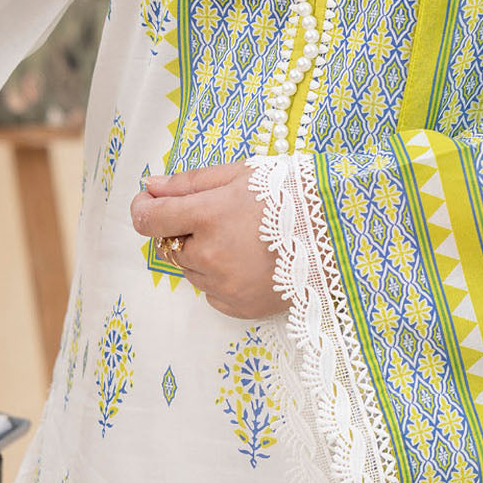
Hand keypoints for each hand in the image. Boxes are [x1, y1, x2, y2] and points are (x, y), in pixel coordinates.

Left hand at [129, 161, 284, 319]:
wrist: (338, 232)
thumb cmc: (292, 193)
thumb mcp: (241, 174)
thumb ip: (190, 182)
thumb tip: (150, 188)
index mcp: (209, 216)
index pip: (149, 219)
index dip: (144, 208)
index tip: (150, 202)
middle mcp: (210, 256)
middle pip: (170, 246)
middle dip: (184, 231)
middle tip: (220, 216)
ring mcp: (224, 287)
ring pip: (192, 271)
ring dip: (203, 255)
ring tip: (242, 238)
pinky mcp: (239, 308)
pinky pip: (212, 293)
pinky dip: (221, 278)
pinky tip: (250, 260)